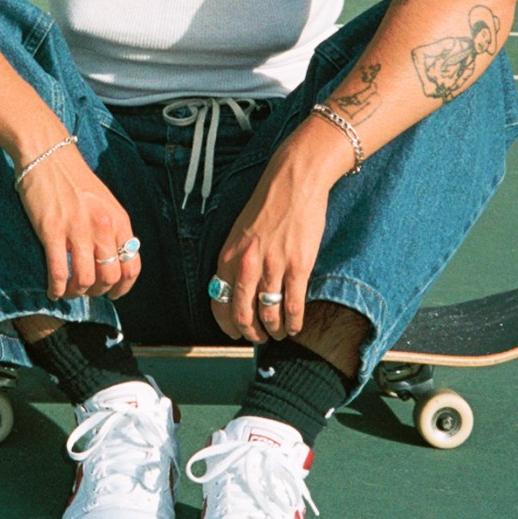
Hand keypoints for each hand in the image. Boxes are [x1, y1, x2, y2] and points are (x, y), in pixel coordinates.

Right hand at [15, 146, 140, 302]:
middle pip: (109, 277)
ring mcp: (77, 229)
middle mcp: (103, 226)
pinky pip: (58, 272)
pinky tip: (52, 291)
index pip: (132, 266)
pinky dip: (56, 289)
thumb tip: (113, 260)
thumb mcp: (104, 202)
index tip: (112, 294)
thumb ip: (112, 229)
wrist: (47, 154)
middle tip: (86, 291)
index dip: (123, 288)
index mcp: (119, 220)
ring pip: (85, 279)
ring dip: (76, 293)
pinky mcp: (52, 230)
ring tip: (68, 292)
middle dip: (98, 291)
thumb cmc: (74, 179)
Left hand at [209, 147, 330, 345]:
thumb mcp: (239, 232)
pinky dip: (294, 323)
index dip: (227, 324)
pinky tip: (295, 327)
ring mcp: (273, 266)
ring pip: (269, 314)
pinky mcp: (298, 266)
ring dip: (274, 330)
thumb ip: (236, 260)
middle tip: (259, 337)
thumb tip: (236, 289)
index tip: (236, 332)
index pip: (219, 302)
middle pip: (243, 314)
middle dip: (251, 332)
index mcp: (229, 255)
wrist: (294, 181)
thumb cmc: (267, 203)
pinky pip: (293, 305)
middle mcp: (247, 264)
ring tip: (279, 333)